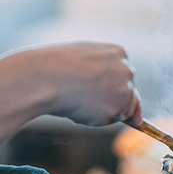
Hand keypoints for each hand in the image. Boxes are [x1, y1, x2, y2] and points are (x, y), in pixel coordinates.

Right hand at [19, 43, 141, 126]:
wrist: (44, 77)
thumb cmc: (57, 68)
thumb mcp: (84, 60)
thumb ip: (104, 74)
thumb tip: (120, 94)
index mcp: (119, 52)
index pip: (125, 77)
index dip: (113, 89)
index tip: (102, 94)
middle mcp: (127, 70)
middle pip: (128, 96)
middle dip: (110, 103)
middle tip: (84, 97)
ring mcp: (124, 89)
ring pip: (120, 111)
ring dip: (101, 112)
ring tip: (78, 100)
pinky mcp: (117, 107)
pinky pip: (108, 121)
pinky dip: (94, 120)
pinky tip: (78, 108)